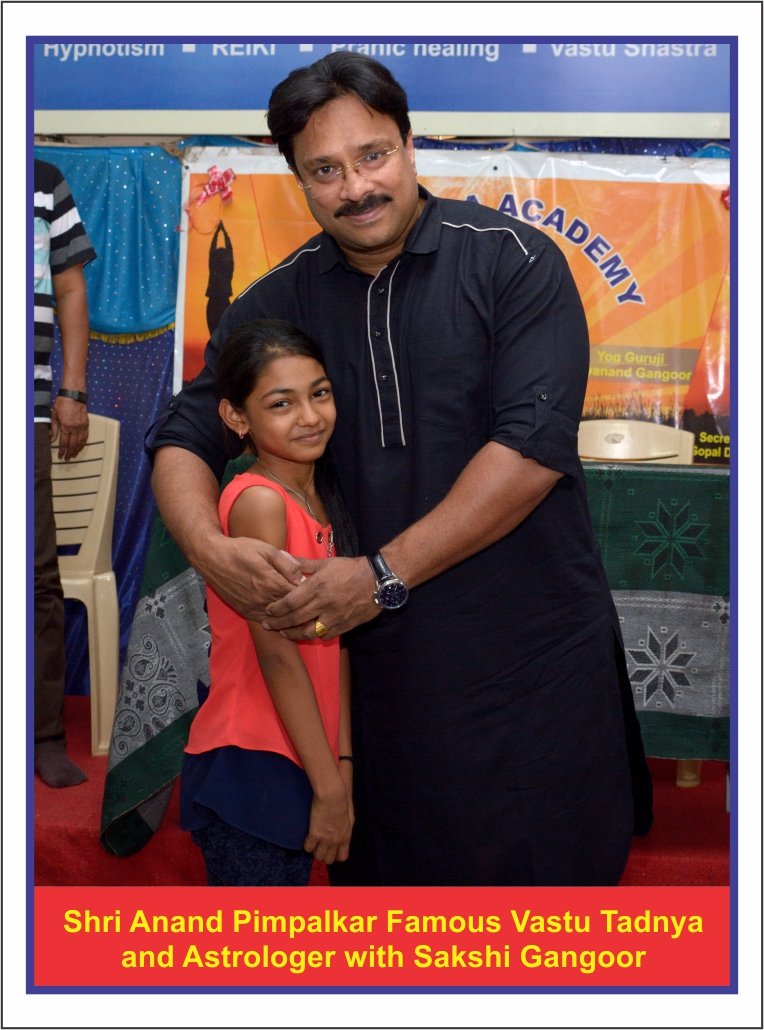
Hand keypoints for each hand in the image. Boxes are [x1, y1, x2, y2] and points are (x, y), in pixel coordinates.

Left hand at [51, 396, 88, 460]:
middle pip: (73, 444)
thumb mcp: (54, 415)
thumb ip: (53, 429)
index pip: (64, 442)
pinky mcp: (86, 423)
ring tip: (75, 455)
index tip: (61, 456)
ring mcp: (82, 426)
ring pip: (81, 442)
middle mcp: (75, 428)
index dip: (63, 451)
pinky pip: (86, 436)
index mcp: (66, 426)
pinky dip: (84, 443)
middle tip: (68, 459)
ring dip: (78, 449)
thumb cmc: (63, 403)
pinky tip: (82, 446)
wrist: (74, 395)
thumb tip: (52, 439)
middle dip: (70, 453)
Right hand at [195, 536, 305, 620]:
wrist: (212, 558)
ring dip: (289, 618)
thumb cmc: (240, 550)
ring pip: (277, 619)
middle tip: (314, 607)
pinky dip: (274, 621)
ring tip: (301, 615)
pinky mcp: (243, 610)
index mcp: (271, 582)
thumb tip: (303, 577)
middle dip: (302, 608)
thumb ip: (287, 564)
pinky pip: (263, 620)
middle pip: (289, 610)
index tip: (317, 593)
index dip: (309, 595)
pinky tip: (281, 619)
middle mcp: (263, 598)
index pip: (298, 595)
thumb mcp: (267, 549)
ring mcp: (252, 606)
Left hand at [262, 556, 379, 639]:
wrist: (378, 580)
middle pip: (295, 618)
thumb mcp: (326, 562)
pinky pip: (325, 634)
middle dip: (279, 623)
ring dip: (293, 634)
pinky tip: (308, 634)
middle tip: (268, 626)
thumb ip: (303, 564)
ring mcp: (334, 616)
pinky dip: (314, 636)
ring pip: (308, 631)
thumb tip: (284, 558)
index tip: (268, 611)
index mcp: (317, 586)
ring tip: (284, 634)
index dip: (276, 609)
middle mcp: (323, 603)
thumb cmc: (351, 569)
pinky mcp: (344, 625)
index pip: (290, 601)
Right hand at [303, 779, 353, 864]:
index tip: (331, 850)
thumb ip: (346, 828)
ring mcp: (325, 839)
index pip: (342, 857)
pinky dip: (306, 845)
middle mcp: (336, 841)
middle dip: (324, 854)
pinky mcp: (315, 834)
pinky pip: (308, 847)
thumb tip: (343, 831)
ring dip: (315, 851)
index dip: (335, 855)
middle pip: (328, 859)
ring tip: (313, 843)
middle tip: (320, 846)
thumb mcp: (350, 817)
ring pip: (318, 856)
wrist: (333, 796)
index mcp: (346, 837)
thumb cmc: (343, 802)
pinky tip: (307, 838)